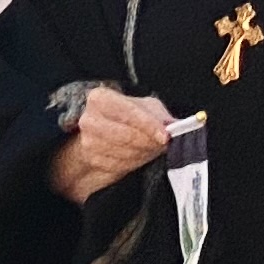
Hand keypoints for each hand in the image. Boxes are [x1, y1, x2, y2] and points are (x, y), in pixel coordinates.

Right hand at [53, 86, 175, 203]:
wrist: (106, 134)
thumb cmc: (129, 117)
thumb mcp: (147, 109)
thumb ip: (161, 117)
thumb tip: (176, 128)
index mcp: (100, 98)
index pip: (128, 112)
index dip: (149, 125)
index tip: (166, 136)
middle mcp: (89, 119)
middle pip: (125, 135)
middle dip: (149, 142)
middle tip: (164, 144)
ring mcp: (87, 140)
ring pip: (124, 152)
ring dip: (144, 153)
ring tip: (151, 148)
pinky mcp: (91, 159)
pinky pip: (119, 165)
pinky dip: (134, 162)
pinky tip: (139, 155)